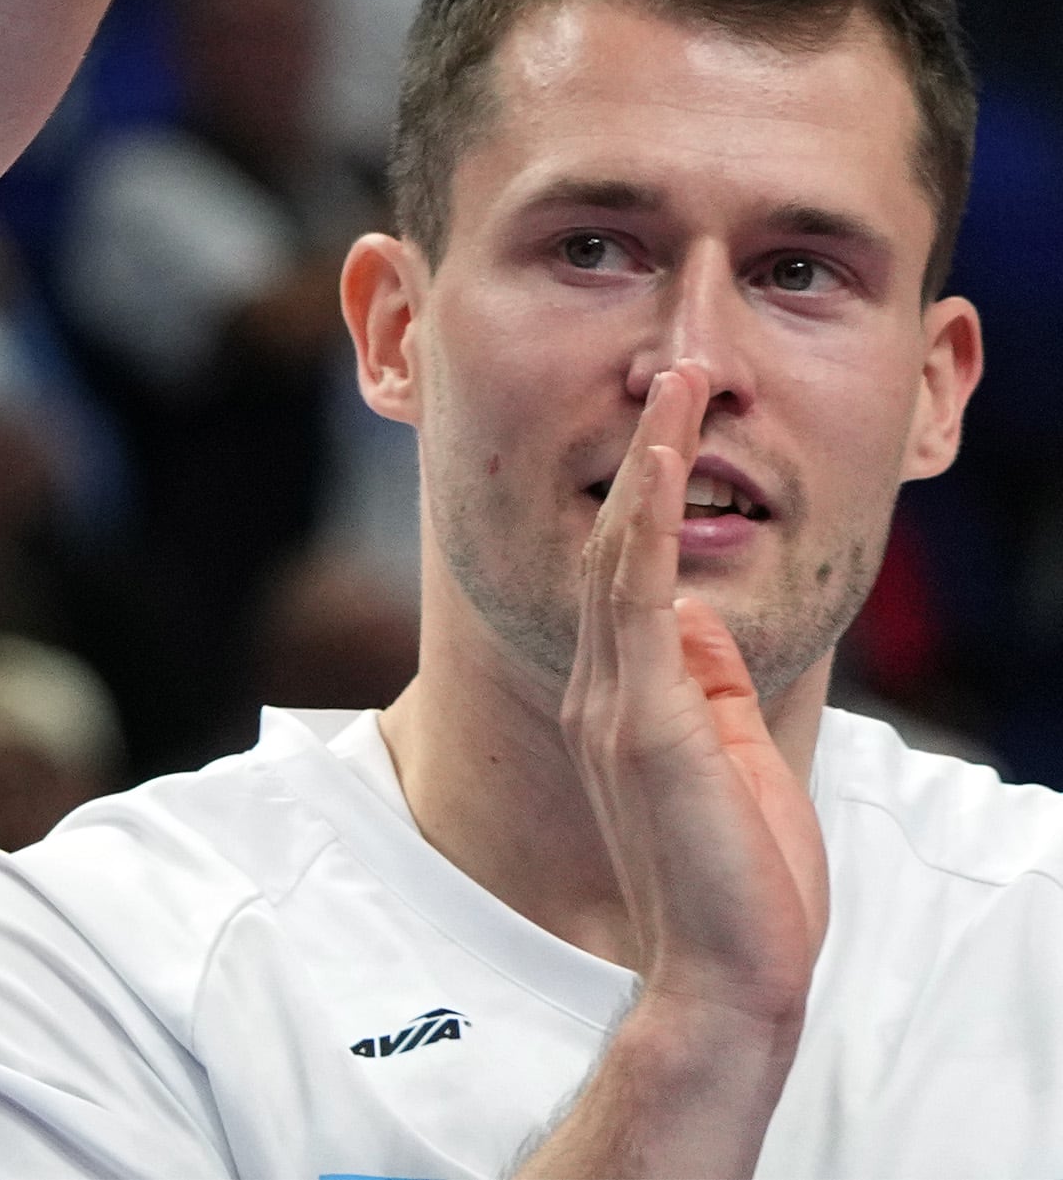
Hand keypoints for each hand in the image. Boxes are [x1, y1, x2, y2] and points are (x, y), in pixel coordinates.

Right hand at [563, 363, 825, 1052]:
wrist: (725, 973)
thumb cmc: (741, 880)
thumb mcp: (736, 757)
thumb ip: (711, 686)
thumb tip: (699, 617)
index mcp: (621, 697)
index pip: (622, 569)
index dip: (642, 488)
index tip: (671, 418)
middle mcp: (601, 686)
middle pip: (610, 540)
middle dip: (643, 449)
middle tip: (671, 367)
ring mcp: (612, 700)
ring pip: (618, 551)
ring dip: (649, 459)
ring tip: (675, 384)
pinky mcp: (640, 719)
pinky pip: (635, 599)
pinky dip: (644, 522)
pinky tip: (661, 462)